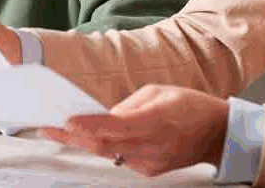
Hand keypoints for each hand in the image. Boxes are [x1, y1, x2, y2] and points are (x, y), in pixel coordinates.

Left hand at [41, 85, 228, 176]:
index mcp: (156, 119)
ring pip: (109, 153)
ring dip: (86, 141)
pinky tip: (99, 137)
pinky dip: (108, 147)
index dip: (90, 125)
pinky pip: (121, 159)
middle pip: (105, 145)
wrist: (217, 134)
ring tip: (64, 129)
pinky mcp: (150, 171)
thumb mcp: (157, 92)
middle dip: (74, 136)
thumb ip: (128, 105)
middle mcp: (153, 145)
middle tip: (48, 128)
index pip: (116, 126)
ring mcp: (151, 162)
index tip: (67, 120)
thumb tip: (103, 115)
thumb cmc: (189, 106)